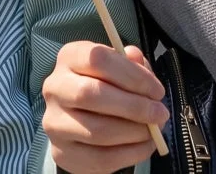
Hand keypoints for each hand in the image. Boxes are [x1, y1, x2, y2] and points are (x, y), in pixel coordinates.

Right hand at [42, 41, 168, 173]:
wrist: (79, 121)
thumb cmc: (105, 86)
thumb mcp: (119, 68)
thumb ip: (131, 63)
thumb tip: (138, 61)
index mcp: (69, 58)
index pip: (97, 58)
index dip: (132, 75)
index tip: (157, 90)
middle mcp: (55, 88)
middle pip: (92, 94)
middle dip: (134, 107)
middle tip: (160, 114)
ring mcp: (55, 123)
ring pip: (98, 131)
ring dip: (134, 132)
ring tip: (153, 131)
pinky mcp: (62, 153)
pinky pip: (101, 158)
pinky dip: (131, 153)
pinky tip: (144, 145)